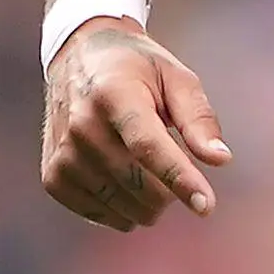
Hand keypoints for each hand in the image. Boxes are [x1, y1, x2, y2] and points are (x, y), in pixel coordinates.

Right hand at [39, 22, 231, 229]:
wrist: (79, 57)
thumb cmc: (137, 70)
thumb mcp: (175, 78)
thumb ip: (198, 118)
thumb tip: (220, 158)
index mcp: (114, 95)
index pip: (148, 147)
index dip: (179, 179)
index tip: (206, 207)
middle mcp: (81, 126)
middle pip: (140, 186)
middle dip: (172, 190)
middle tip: (172, 160)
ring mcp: (63, 155)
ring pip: (126, 209)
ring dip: (149, 200)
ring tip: (144, 163)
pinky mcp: (53, 177)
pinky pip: (103, 216)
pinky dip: (123, 207)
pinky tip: (124, 179)